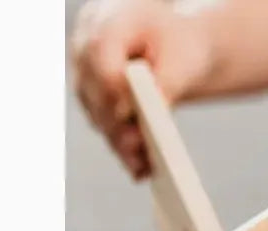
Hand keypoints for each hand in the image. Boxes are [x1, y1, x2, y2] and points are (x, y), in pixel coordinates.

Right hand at [71, 0, 214, 177]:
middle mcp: (85, 49)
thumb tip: (153, 111)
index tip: (133, 119)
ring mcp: (85, 76)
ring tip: (143, 167)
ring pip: (98, 115)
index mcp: (105, 23)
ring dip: (120, 143)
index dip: (117, 94)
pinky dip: (123, 148)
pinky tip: (140, 169)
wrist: (176, 43)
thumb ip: (166, 81)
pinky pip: (105, 126)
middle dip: (120, 127)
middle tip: (140, 151)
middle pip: (96, 94)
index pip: (103, 64)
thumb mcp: (182, 56)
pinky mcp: (93, 100)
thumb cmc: (180, 42)